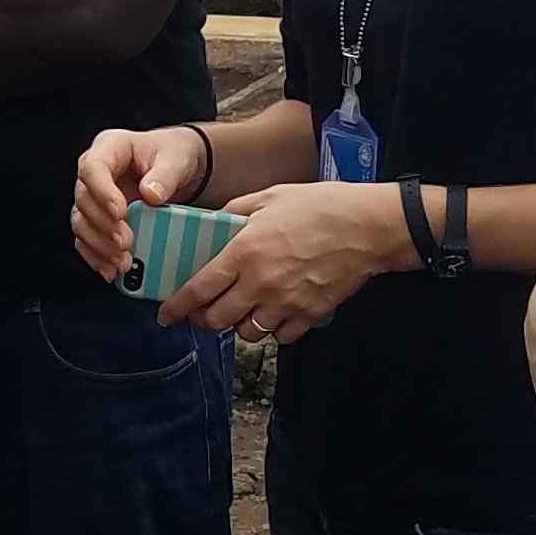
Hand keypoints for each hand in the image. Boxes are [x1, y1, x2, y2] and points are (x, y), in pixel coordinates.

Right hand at [73, 124, 212, 280]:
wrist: (177, 168)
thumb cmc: (173, 155)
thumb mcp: (177, 158)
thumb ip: (165, 174)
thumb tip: (151, 194)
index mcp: (110, 148)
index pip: (93, 168)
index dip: (102, 192)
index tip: (120, 213)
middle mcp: (95, 173)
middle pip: (84, 200)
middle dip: (103, 226)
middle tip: (126, 242)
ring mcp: (94, 198)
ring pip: (82, 224)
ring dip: (99, 246)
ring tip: (122, 262)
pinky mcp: (99, 220)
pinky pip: (87, 241)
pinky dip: (97, 257)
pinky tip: (112, 270)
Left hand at [170, 180, 400, 335]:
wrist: (368, 226)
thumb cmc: (320, 206)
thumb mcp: (269, 198)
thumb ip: (235, 212)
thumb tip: (215, 222)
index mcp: (245, 252)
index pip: (199, 290)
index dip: (177, 307)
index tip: (167, 315)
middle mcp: (261, 283)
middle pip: (217, 320)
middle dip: (204, 319)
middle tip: (203, 311)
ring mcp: (286, 302)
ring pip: (248, 333)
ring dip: (240, 325)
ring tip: (243, 308)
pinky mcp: (310, 314)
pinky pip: (281, 336)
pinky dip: (273, 330)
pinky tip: (275, 312)